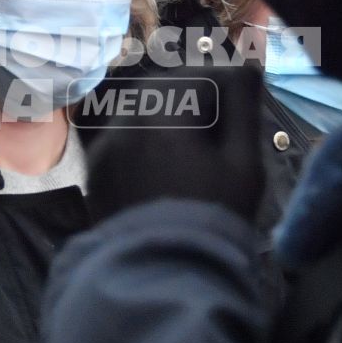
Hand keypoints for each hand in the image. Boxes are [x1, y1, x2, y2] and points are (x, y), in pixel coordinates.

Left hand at [82, 60, 269, 223]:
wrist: (162, 275)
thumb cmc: (212, 217)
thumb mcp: (243, 162)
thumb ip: (242, 107)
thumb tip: (246, 68)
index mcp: (164, 112)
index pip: (202, 77)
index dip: (228, 91)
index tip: (241, 113)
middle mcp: (126, 120)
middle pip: (165, 88)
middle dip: (194, 100)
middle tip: (218, 133)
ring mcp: (105, 145)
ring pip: (141, 111)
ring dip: (166, 118)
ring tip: (191, 154)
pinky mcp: (95, 169)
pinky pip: (122, 138)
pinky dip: (143, 141)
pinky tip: (162, 171)